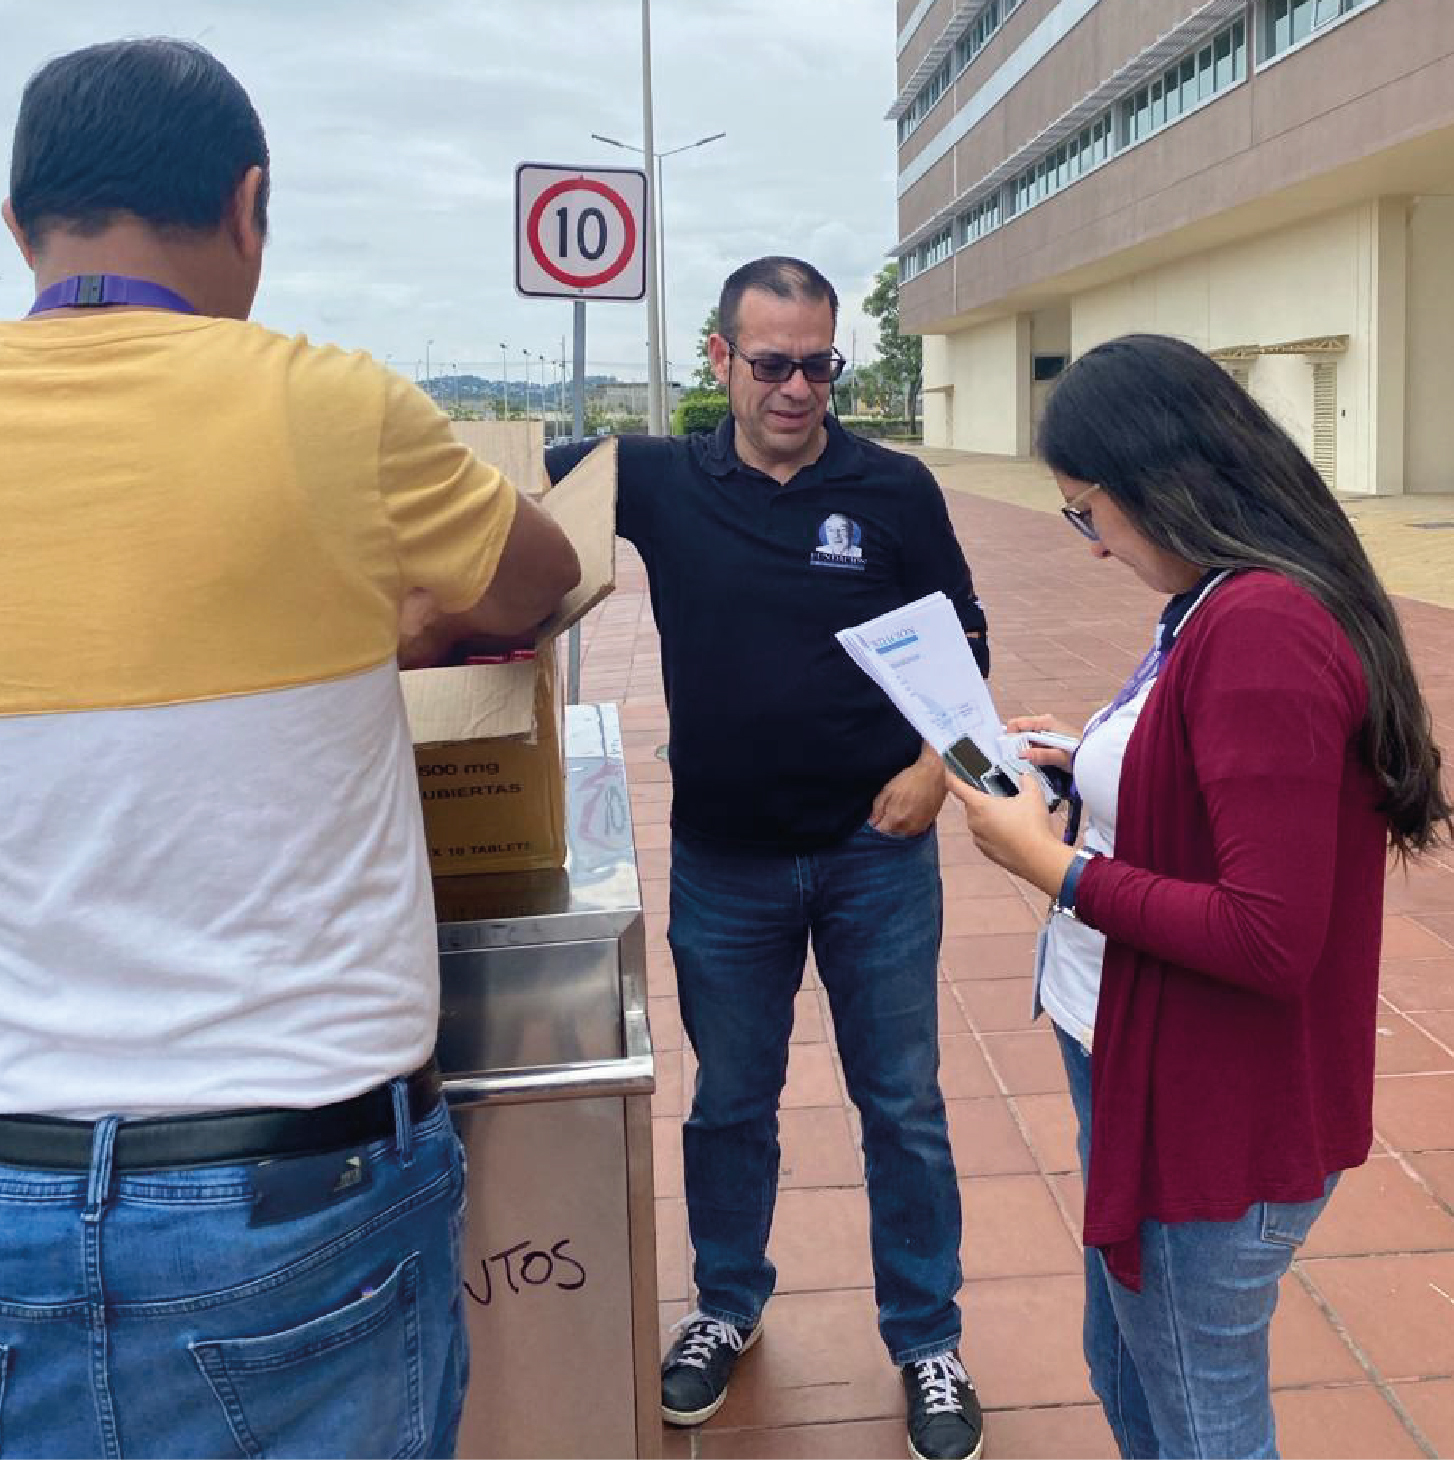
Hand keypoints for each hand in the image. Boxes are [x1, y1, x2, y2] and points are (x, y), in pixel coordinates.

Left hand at [870, 753, 947, 836]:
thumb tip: (872, 822)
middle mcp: (908, 826)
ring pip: (903, 834)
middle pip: (892, 833)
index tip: (879, 815)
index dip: (877, 822)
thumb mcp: (888, 789)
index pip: (881, 829)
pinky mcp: (928, 824)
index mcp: (896, 817)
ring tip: (899, 812)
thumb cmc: (909, 779)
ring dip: (898, 827)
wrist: (933, 774)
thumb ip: (878, 808)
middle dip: (887, 825)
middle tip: (889, 811)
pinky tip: (909, 815)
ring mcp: (919, 826)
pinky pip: (914, 832)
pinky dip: (908, 827)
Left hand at [945, 772, 1076, 896]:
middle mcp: (973, 821)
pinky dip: (993, 831)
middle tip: (998, 794)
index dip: (950, 775)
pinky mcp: (986, 852)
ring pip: (978, 821)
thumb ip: (1027, 780)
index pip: (956, 786)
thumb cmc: (1032, 825)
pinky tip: (1011, 831)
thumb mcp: (1033, 795)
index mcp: (979, 805)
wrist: (1038, 859)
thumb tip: (1024, 775)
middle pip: (970, 804)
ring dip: (988, 816)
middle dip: (981, 798)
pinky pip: (984, 836)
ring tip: (1009, 815)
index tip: (947, 769)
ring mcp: (978, 838)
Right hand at [1004, 713, 1080, 772]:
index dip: (1011, 737)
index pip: (1017, 724)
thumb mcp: (1060, 756)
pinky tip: (1036, 762)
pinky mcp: (1047, 740)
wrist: (1095, 756)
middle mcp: (1043, 724)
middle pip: (1020, 732)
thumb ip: (1042, 755)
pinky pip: (1032, 745)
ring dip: (1024, 751)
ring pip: (1025, 740)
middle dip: (1017, 746)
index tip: (1011, 751)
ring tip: (1029, 762)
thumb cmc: (1081, 753)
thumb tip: (1022, 755)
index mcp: (1045, 722)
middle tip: (1019, 760)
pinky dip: (1030, 753)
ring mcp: (1045, 732)